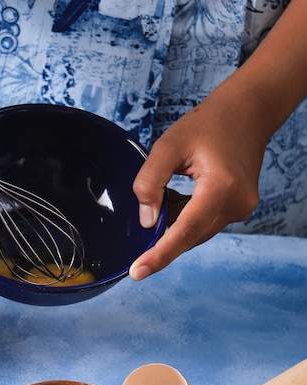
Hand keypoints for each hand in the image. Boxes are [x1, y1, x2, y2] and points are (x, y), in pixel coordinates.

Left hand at [129, 94, 268, 279]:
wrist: (247, 112)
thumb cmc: (207, 124)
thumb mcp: (167, 146)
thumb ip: (150, 182)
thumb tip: (147, 221)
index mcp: (222, 187)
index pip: (184, 231)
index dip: (159, 255)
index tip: (137, 273)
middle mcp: (237, 204)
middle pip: (189, 235)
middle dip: (163, 234)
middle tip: (145, 212)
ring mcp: (241, 208)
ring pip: (195, 231)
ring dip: (175, 220)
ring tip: (170, 188)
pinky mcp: (238, 208)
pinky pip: (203, 222)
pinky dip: (185, 215)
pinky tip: (180, 192)